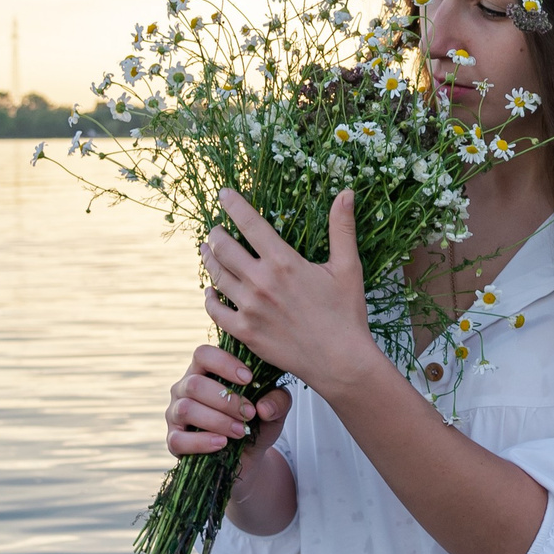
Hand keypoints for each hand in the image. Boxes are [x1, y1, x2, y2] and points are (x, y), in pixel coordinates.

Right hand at [164, 343, 290, 458]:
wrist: (249, 456)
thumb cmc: (257, 423)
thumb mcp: (275, 410)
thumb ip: (278, 400)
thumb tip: (264, 407)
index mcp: (205, 371)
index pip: (203, 354)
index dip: (223, 363)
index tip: (248, 378)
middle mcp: (185, 388)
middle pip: (195, 384)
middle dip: (226, 400)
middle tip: (250, 413)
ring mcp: (176, 413)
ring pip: (186, 409)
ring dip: (217, 420)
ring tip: (240, 431)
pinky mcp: (174, 439)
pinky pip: (178, 439)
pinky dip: (202, 442)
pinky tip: (221, 443)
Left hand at [201, 189, 383, 393]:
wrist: (340, 361)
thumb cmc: (346, 314)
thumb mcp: (348, 267)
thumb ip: (342, 228)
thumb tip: (347, 192)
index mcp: (284, 261)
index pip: (250, 223)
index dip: (233, 204)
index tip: (223, 193)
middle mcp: (261, 282)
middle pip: (224, 248)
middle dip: (216, 234)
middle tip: (215, 230)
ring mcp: (250, 308)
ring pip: (217, 276)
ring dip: (208, 260)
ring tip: (206, 251)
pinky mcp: (245, 332)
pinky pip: (215, 311)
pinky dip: (209, 298)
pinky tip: (210, 291)